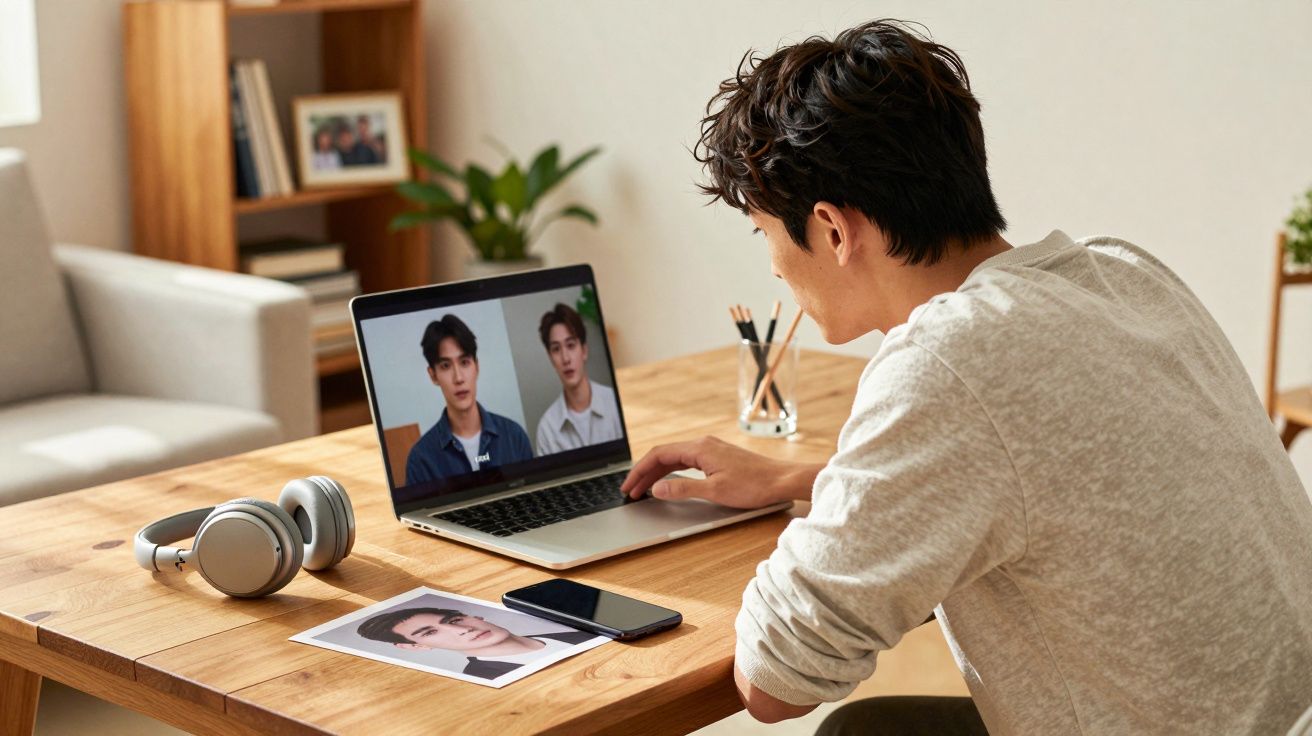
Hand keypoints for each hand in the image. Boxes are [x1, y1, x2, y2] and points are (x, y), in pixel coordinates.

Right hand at [621, 436, 821, 508]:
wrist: (782, 480)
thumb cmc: (753, 485)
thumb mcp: (714, 491)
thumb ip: (683, 489)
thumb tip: (656, 489)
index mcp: (700, 448)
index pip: (659, 454)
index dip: (640, 470)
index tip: (629, 485)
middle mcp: (703, 444)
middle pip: (664, 455)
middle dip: (645, 473)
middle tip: (631, 491)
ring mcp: (711, 449)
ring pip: (675, 458)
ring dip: (657, 473)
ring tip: (644, 489)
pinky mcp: (718, 457)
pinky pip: (687, 461)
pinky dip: (672, 471)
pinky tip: (668, 482)